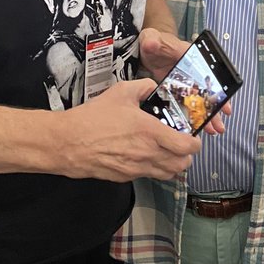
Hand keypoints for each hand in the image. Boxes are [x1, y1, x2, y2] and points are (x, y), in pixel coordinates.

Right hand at [62, 77, 200, 181]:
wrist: (67, 143)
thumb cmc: (92, 118)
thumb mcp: (120, 92)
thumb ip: (143, 87)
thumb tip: (153, 87)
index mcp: (151, 133)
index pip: (187, 146)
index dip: (195, 142)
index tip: (193, 136)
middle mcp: (148, 154)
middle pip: (182, 164)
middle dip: (186, 155)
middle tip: (181, 143)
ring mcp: (137, 169)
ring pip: (168, 174)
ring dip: (172, 164)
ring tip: (166, 151)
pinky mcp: (125, 177)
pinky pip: (148, 175)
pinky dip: (153, 168)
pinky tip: (144, 155)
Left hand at [138, 28, 228, 134]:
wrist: (144, 50)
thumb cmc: (153, 42)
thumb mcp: (152, 39)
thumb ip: (153, 41)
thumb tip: (152, 44)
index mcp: (191, 58)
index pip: (209, 73)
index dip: (218, 88)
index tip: (224, 101)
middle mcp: (192, 72)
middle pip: (207, 91)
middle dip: (215, 108)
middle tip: (219, 124)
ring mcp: (185, 84)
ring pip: (199, 101)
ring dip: (207, 116)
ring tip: (213, 131)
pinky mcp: (176, 93)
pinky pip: (187, 106)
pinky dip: (192, 117)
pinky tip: (196, 127)